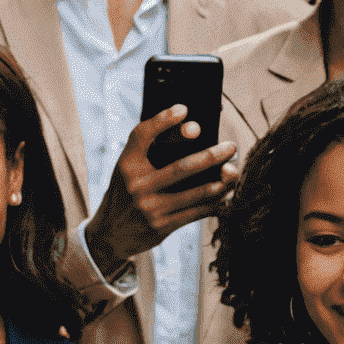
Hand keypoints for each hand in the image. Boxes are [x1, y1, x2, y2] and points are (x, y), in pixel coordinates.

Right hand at [85, 106, 236, 277]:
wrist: (110, 233)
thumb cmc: (126, 193)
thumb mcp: (128, 170)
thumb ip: (150, 152)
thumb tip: (195, 132)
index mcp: (126, 165)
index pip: (142, 135)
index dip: (162, 120)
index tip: (183, 109)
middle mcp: (137, 185)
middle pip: (182, 167)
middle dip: (212, 156)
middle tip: (230, 147)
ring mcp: (150, 208)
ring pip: (197, 192)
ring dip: (222, 181)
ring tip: (233, 171)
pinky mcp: (162, 226)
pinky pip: (198, 212)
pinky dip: (216, 202)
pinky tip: (224, 193)